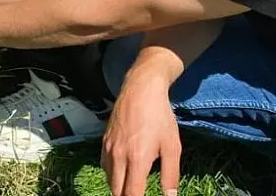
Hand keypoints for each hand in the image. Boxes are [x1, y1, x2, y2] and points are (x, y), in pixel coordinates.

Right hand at [101, 70, 180, 195]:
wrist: (140, 90)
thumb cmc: (160, 117)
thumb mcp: (172, 146)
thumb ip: (170, 175)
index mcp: (137, 159)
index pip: (132, 194)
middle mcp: (119, 156)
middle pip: (116, 191)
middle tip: (138, 193)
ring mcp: (109, 148)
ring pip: (109, 179)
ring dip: (119, 188)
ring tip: (132, 187)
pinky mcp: (104, 141)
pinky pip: (104, 166)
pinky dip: (112, 175)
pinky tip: (123, 172)